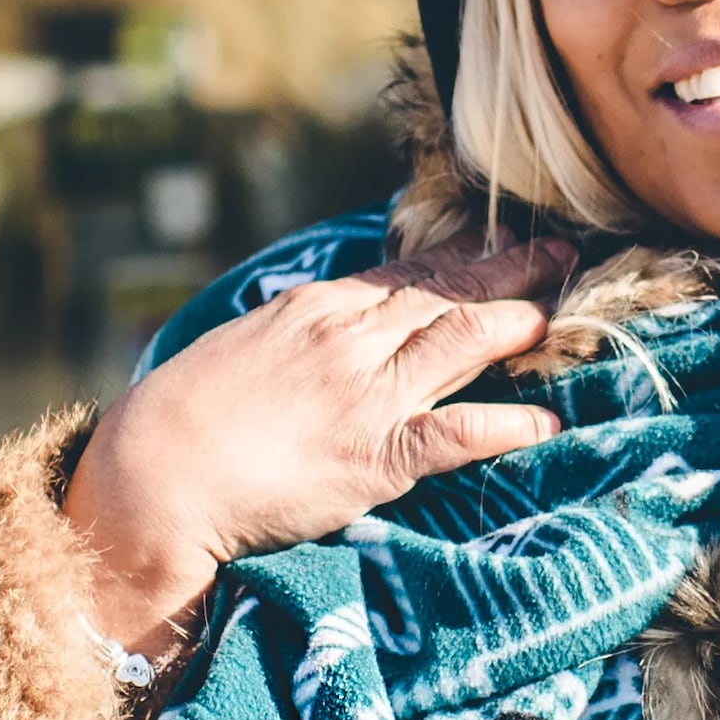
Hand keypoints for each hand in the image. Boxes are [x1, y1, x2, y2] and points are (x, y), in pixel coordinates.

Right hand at [59, 239, 569, 656]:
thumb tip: (326, 330)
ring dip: (517, 325)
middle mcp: (349, 337)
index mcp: (316, 307)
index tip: (508, 244)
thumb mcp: (244, 351)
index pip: (409, 274)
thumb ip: (296, 336)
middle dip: (511, 273)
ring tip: (562, 319)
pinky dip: (508, 426)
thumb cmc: (183, 420)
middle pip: (448, 295)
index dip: (467, 259)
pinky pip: (457, 432)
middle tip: (564, 256)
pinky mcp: (376, 454)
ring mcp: (366, 393)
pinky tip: (547, 423)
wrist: (154, 474)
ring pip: (461, 342)